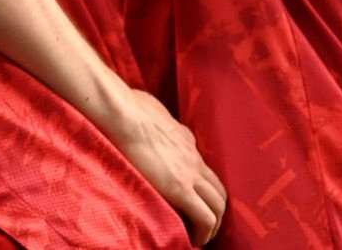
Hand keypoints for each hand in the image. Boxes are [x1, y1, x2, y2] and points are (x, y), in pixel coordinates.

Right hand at [101, 88, 225, 245]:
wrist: (122, 114)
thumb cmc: (126, 106)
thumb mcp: (147, 106)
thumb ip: (153, 113)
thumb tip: (144, 108)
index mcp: (184, 139)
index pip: (203, 167)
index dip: (200, 186)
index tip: (190, 197)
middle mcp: (194, 157)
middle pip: (219, 189)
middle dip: (215, 208)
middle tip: (202, 223)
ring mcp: (190, 174)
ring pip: (219, 205)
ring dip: (213, 223)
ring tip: (200, 235)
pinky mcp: (181, 190)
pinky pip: (206, 218)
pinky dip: (205, 232)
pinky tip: (196, 240)